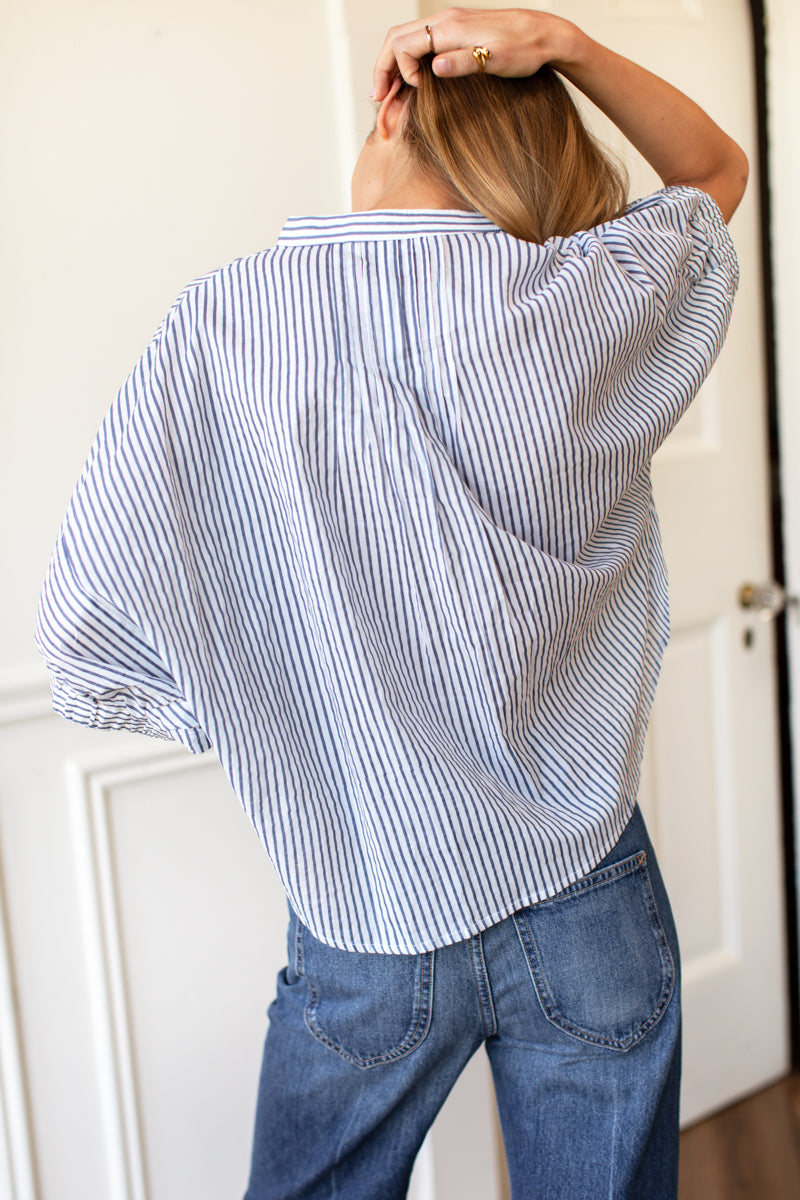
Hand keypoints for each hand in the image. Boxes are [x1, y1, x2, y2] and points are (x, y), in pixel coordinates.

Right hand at [371, 6, 582, 99]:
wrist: (545, 35)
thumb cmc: (524, 50)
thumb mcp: (495, 60)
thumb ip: (462, 62)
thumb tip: (432, 67)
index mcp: (450, 27)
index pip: (404, 45)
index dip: (400, 71)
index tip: (414, 93)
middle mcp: (445, 20)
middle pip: (397, 39)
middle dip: (383, 68)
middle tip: (378, 98)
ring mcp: (449, 24)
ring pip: (406, 40)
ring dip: (392, 65)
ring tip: (387, 93)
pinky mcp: (456, 32)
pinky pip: (420, 43)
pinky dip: (407, 62)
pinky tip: (409, 82)